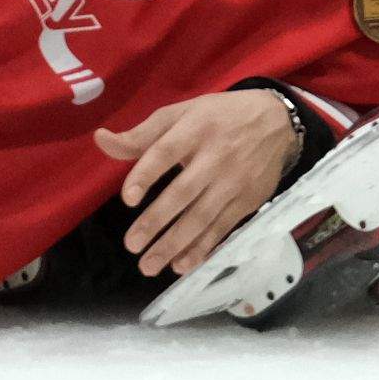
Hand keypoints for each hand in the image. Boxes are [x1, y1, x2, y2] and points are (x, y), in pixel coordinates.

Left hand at [96, 94, 304, 279]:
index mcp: (197, 128)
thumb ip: (141, 134)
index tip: (128, 199)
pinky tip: (182, 265)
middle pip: (184, 191)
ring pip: (202, 216)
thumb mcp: (182, 113)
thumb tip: (100, 140)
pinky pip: (222, 227)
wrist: (278, 120)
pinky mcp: (248, 199)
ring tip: (148, 266)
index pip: (167, 152)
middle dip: (157, 220)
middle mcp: (218, 155)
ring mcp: (235, 180)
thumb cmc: (218, 117)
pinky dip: (203, 248)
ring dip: (175, 243)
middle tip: (132, 245)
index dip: (146, 175)